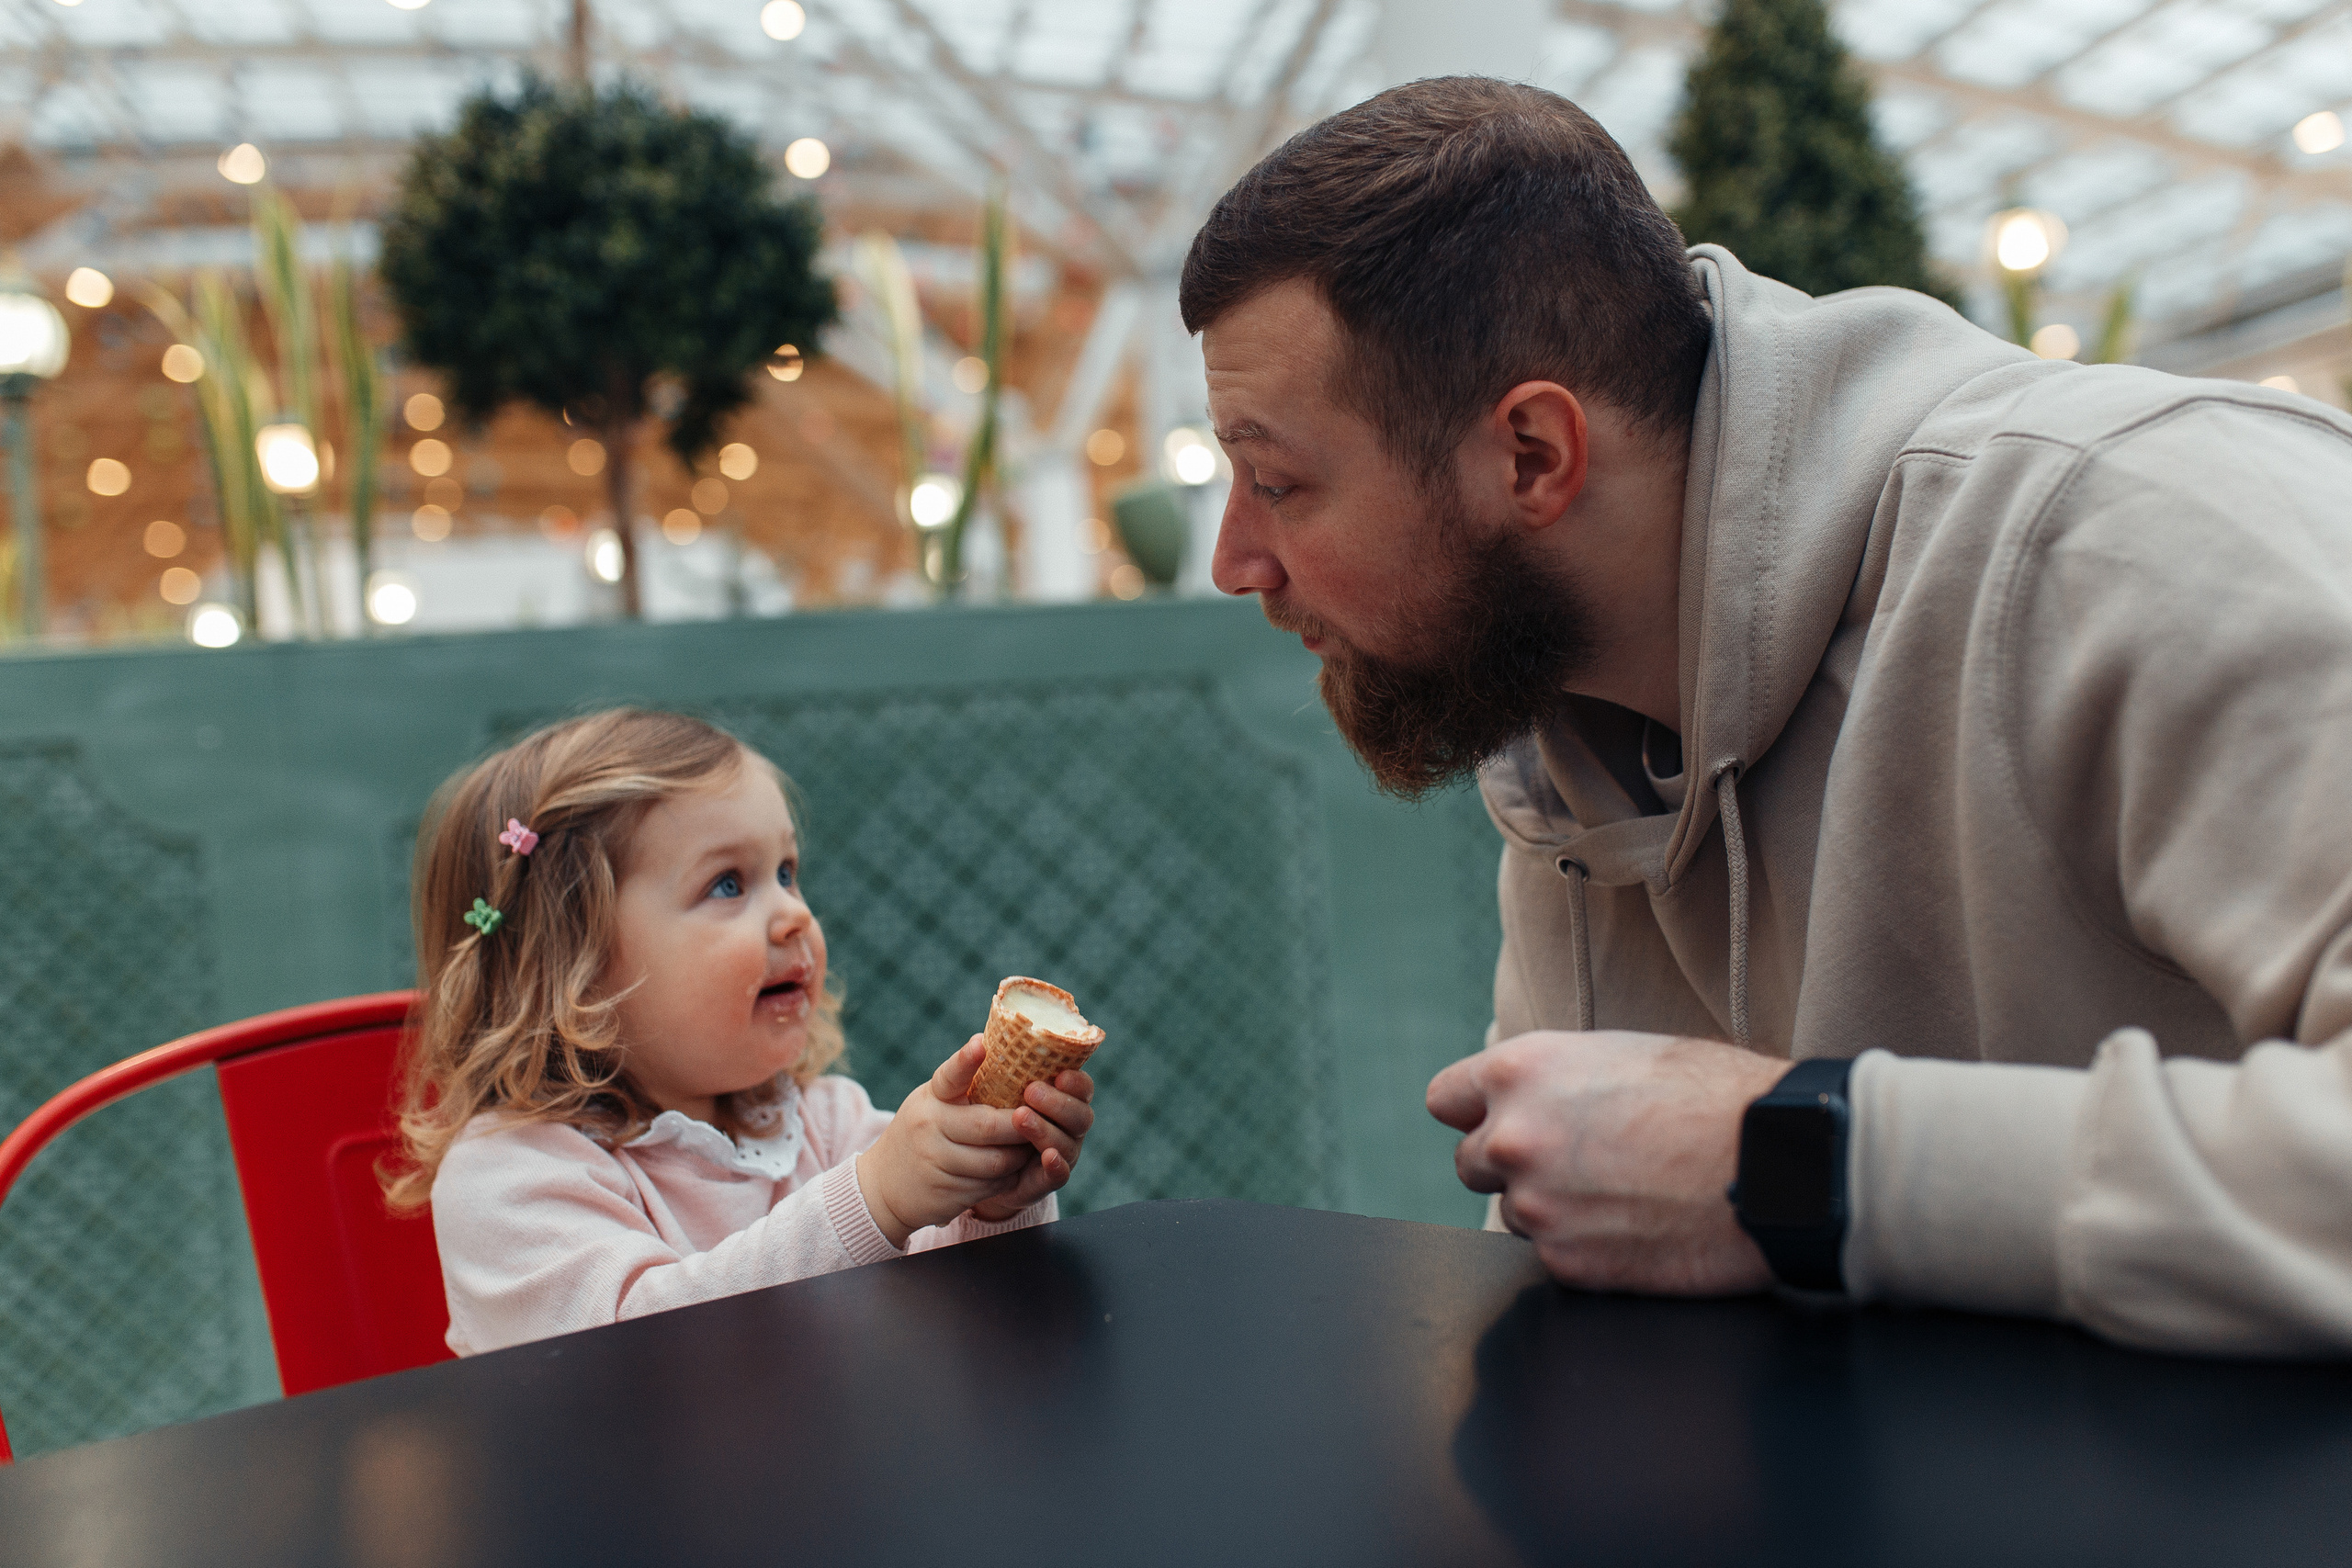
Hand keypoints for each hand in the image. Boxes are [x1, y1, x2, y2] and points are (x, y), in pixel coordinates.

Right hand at [856, 1036, 1035, 1247]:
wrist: (884, 1186)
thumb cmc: (921, 1133)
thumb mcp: (932, 1103)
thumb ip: (962, 1087)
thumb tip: (1001, 1051)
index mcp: (931, 1099)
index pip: (949, 1076)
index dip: (966, 1060)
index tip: (981, 1044)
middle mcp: (930, 1128)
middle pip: (988, 1125)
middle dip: (1021, 1124)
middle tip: (1041, 1118)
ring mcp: (936, 1162)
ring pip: (996, 1160)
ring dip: (1020, 1155)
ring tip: (1029, 1147)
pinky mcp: (947, 1193)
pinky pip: (991, 1185)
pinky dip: (1008, 1177)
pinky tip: (1012, 1171)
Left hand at [969, 1068, 1094, 1222]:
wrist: (970, 1162)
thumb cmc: (982, 1114)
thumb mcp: (982, 1090)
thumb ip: (986, 1069)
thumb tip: (978, 1041)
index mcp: (1060, 1097)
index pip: (1081, 1086)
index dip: (1076, 1080)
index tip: (1059, 1073)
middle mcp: (1067, 1125)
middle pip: (1080, 1114)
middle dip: (1058, 1102)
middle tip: (1030, 1092)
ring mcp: (1061, 1153)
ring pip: (1068, 1142)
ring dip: (1047, 1129)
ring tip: (1020, 1118)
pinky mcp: (1046, 1179)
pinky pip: (1060, 1175)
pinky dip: (1056, 1165)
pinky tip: (1047, 1156)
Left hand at [1425, 1031, 1787, 1294]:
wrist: (1784, 1164)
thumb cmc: (1720, 1097)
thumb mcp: (1620, 1053)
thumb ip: (1553, 1081)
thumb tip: (1526, 1101)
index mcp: (1520, 1071)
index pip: (1445, 1100)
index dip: (1475, 1112)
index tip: (1495, 1122)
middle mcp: (1512, 1137)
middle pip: (1469, 1162)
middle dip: (1511, 1164)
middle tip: (1574, 1163)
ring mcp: (1535, 1206)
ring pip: (1513, 1212)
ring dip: (1549, 1207)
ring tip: (1621, 1193)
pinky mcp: (1566, 1263)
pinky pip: (1552, 1256)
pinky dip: (1584, 1247)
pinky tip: (1635, 1227)